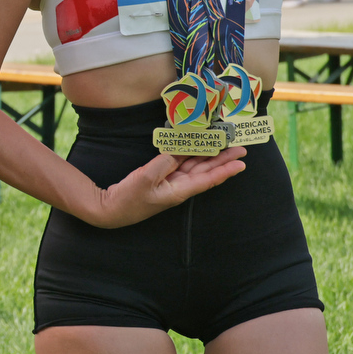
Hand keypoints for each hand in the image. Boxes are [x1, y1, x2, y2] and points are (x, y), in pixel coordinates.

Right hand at [88, 147, 247, 227]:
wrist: (111, 209)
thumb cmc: (129, 198)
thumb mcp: (147, 178)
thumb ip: (165, 162)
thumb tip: (180, 149)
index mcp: (179, 191)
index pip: (208, 179)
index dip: (225, 170)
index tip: (242, 163)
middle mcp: (179, 186)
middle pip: (206, 170)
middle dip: (223, 159)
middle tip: (241, 148)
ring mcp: (170, 182)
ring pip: (195, 165)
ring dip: (209, 155)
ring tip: (225, 144)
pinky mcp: (161, 176)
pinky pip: (180, 162)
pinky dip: (190, 153)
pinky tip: (196, 146)